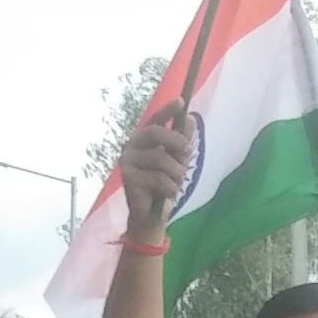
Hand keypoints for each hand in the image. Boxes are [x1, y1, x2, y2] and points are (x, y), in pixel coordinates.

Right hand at [115, 113, 195, 240]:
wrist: (151, 215)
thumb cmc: (163, 185)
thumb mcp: (177, 162)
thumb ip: (181, 142)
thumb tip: (190, 119)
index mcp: (143, 140)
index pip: (155, 120)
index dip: (167, 110)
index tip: (181, 101)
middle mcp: (132, 146)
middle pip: (155, 132)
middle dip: (177, 142)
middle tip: (186, 154)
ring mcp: (127, 162)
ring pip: (162, 158)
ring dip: (177, 174)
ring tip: (175, 184)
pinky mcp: (128, 178)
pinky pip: (159, 179)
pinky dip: (170, 188)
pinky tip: (165, 194)